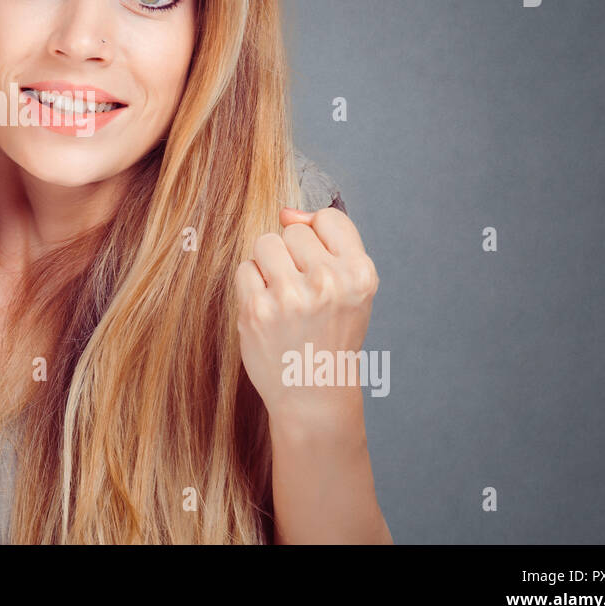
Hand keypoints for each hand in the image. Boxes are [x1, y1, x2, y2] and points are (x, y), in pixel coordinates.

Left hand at [235, 205, 378, 433]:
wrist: (314, 394)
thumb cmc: (331, 335)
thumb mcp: (349, 289)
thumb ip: (326, 243)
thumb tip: (286, 211)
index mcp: (360, 274)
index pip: (329, 219)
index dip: (318, 239)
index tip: (318, 266)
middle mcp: (328, 283)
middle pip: (292, 232)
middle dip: (291, 255)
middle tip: (300, 291)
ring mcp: (290, 297)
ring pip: (265, 244)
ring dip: (267, 265)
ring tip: (282, 296)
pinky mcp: (257, 311)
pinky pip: (244, 269)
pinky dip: (251, 286)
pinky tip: (267, 310)